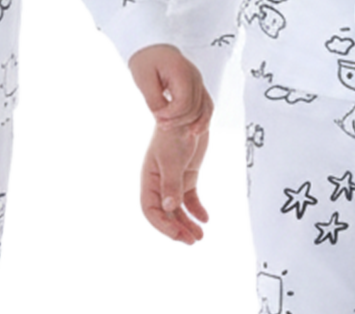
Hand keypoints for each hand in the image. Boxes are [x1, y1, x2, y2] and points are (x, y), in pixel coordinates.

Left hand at [128, 44, 212, 133]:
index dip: (171, 115)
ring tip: (171, 127)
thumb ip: (154, 101)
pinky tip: (193, 130)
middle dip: (177, 120)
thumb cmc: (146, 61)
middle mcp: (194, 76)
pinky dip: (202, 118)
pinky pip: (205, 104)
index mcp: (181, 72)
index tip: (155, 116)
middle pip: (194, 108)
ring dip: (189, 122)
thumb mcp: (144, 81)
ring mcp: (198, 80)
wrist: (151, 48)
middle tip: (159, 122)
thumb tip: (163, 117)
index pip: (184, 102)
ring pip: (203, 109)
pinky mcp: (197, 85)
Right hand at [140, 124, 208, 243]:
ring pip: (178, 209)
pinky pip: (190, 198)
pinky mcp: (187, 175)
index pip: (150, 210)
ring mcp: (173, 179)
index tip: (178, 235)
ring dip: (188, 223)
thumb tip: (170, 208)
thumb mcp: (171, 159)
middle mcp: (159, 181)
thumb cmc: (172, 132)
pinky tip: (205, 218)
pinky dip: (197, 209)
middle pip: (165, 213)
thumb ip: (171, 184)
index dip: (162, 225)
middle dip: (178, 229)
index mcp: (149, 178)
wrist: (187, 113)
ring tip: (200, 236)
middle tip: (192, 241)